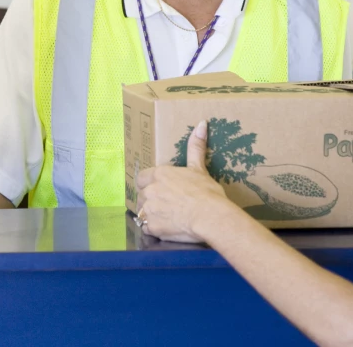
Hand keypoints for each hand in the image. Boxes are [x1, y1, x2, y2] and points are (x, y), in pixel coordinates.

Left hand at [135, 120, 232, 242]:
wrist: (210, 216)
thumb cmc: (206, 192)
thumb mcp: (199, 168)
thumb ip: (195, 147)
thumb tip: (201, 124)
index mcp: (158, 175)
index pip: (142, 177)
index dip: (149, 183)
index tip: (160, 188)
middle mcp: (150, 191)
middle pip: (142, 195)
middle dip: (151, 199)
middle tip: (167, 203)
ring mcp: (149, 210)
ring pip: (142, 212)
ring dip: (151, 214)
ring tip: (167, 216)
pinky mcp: (152, 227)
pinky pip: (146, 228)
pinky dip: (154, 228)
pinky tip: (167, 227)